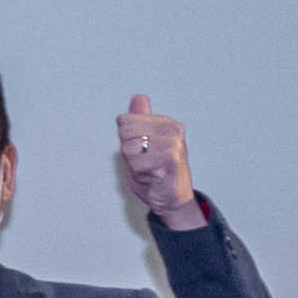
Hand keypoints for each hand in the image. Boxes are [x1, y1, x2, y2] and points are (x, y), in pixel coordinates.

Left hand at [117, 92, 202, 227]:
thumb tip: (139, 97)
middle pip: (124, 133)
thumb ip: (140, 120)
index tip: (143, 151)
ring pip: (129, 149)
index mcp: (165, 123)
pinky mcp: (171, 159)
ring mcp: (173, 143)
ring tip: (150, 170)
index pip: (124, 121)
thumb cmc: (157, 172)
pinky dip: (140, 174)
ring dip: (135, 165)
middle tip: (146, 163)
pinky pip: (137, 163)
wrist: (173, 199)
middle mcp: (172, 129)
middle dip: (129, 153)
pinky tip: (153, 177)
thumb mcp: (144, 142)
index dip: (126, 141)